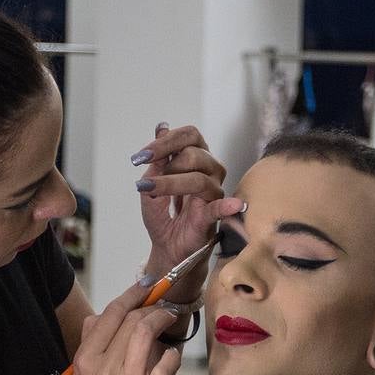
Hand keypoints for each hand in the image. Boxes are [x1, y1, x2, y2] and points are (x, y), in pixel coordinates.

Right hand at [70, 282, 185, 374]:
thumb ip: (94, 346)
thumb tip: (104, 315)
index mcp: (85, 359)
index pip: (109, 314)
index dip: (131, 296)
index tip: (145, 287)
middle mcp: (102, 367)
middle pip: (130, 320)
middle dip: (152, 308)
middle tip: (164, 309)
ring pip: (146, 332)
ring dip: (163, 321)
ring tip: (170, 321)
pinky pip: (167, 360)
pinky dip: (173, 353)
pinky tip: (172, 356)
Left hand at [132, 123, 243, 284]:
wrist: (166, 248)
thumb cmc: (163, 216)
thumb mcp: (151, 184)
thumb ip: (157, 160)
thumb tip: (161, 127)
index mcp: (194, 160)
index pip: (189, 136)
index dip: (166, 140)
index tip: (141, 155)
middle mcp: (209, 172)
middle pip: (195, 154)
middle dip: (167, 160)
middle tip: (145, 173)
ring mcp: (213, 194)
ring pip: (200, 179)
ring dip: (171, 183)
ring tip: (151, 189)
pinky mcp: (213, 217)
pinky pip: (221, 208)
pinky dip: (226, 207)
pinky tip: (233, 205)